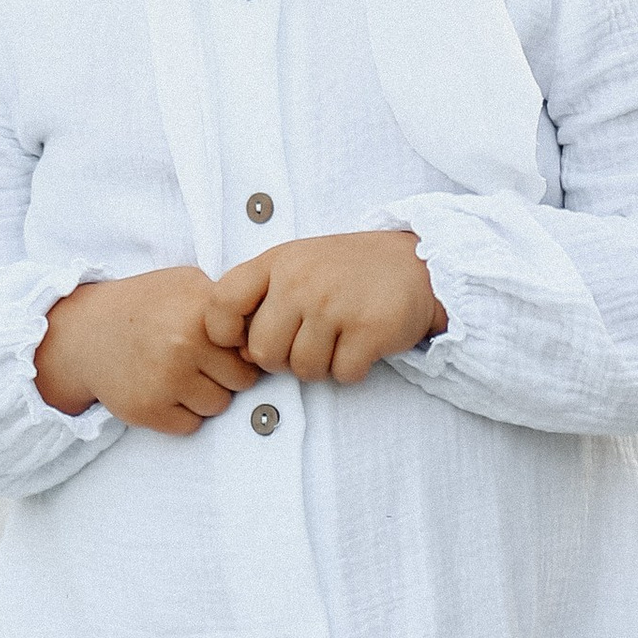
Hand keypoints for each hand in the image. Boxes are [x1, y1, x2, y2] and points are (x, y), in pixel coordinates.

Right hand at [35, 266, 260, 433]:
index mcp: (200, 312)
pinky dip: (181, 414)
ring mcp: (166, 381)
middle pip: (242, 381)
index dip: (242, 348)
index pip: (252, 347)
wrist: (85, 333)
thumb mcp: (185, 284)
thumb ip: (226, 303)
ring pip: (219, 405)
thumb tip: (265, 330)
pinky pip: (191, 426)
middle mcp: (184, 346)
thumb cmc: (143, 307)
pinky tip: (163, 391)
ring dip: (205, 395)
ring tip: (179, 374)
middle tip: (199, 362)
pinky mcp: (148, 410)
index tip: (224, 345)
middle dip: (226, 374)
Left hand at [210, 231, 444, 386]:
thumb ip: (260, 299)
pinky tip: (361, 345)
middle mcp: (301, 281)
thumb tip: (237, 350)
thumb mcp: (296, 266)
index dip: (224, 333)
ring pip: (303, 370)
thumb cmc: (346, 272)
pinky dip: (352, 370)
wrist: (417, 264)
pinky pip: (342, 375)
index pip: (220, 305)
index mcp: (277, 262)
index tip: (245, 338)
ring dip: (320, 366)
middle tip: (307, 342)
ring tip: (337, 340)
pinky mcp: (368, 329)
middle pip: (263, 352)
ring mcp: (334, 305)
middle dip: (282, 360)